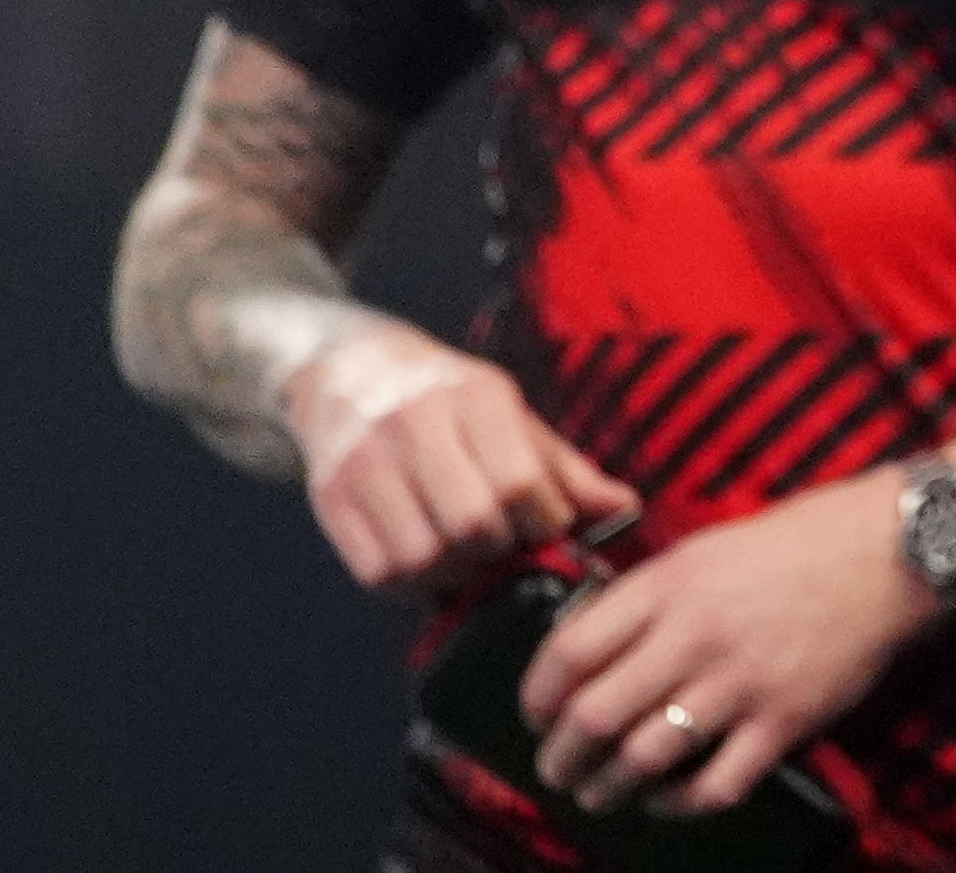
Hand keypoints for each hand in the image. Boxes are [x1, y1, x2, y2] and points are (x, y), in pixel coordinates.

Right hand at [279, 322, 640, 594]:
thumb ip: (567, 469)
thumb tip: (625, 510)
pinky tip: (430, 562)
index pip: (518, 482)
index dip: (543, 522)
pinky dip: (413, 584)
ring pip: (422, 557)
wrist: (351, 371)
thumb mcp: (513, 417)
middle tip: (507, 546)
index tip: (548, 528)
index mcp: (475, 399)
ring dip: (456, 574)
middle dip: (501, 551)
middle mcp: (415, 427)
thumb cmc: (448, 401)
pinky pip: (378, 573)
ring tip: (469, 556)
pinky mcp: (330, 500)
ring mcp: (366, 465)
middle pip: (472, 525)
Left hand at [520, 472, 932, 818]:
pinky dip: (677, 805)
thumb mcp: (706, 547)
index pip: (570, 652)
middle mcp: (697, 634)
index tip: (535, 715)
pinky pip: (713, 785)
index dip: (536, 696)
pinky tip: (665, 801)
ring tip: (599, 794)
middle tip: (556, 770)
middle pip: (594, 717)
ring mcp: (741, 682)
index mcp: (671, 584)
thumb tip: (585, 644)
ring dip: (607, 788)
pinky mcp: (785, 720)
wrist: (893, 551)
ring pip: (643, 759)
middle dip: (560, 758)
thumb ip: (646, 594)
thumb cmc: (798, 544)